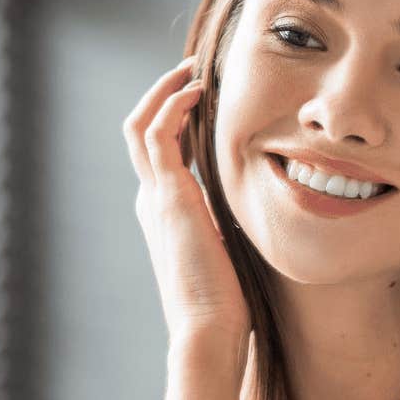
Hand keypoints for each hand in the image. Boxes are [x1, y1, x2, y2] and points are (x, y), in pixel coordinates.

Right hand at [123, 56, 250, 353]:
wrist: (208, 329)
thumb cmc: (226, 305)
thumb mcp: (230, 253)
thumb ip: (233, 228)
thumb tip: (258, 218)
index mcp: (166, 214)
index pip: (162, 153)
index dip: (178, 121)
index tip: (204, 100)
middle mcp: (152, 201)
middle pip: (141, 132)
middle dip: (163, 97)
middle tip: (192, 72)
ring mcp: (155, 197)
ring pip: (140, 125)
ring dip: (163, 91)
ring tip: (191, 70)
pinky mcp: (167, 196)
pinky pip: (157, 134)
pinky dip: (172, 106)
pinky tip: (197, 91)